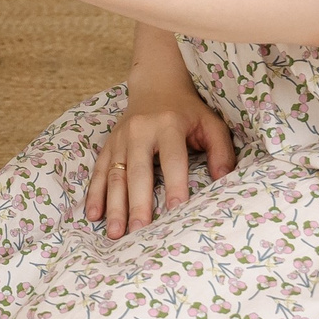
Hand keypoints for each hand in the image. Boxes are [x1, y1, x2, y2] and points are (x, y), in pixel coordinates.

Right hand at [86, 75, 234, 237]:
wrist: (156, 85)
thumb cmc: (188, 111)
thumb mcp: (211, 123)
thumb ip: (221, 150)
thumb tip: (224, 180)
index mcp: (168, 125)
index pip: (173, 158)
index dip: (175, 184)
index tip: (177, 209)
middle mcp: (140, 131)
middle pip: (138, 171)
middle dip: (138, 203)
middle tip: (139, 231)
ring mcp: (120, 138)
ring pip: (115, 175)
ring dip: (114, 205)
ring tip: (114, 232)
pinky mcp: (108, 145)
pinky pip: (99, 171)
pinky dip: (95, 194)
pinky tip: (93, 215)